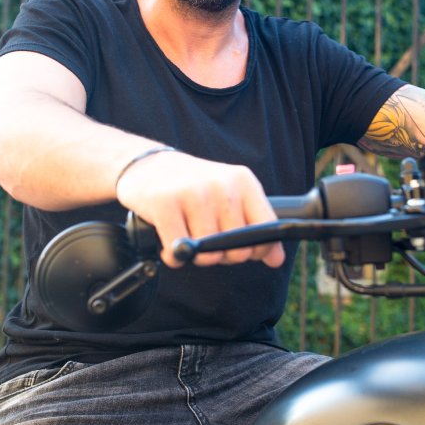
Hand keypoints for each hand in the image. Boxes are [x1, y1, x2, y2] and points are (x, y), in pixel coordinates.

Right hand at [116, 150, 284, 269]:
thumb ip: (256, 227)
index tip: (242, 250)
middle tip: (207, 240)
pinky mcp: (164, 204)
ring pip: (208, 254)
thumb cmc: (194, 187)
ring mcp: (193, 193)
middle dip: (222, 255)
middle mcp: (221, 185)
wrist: (148, 165)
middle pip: (237, 249)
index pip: (266, 229)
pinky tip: (171, 243)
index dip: (258, 250)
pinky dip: (174, 257)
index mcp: (243, 182)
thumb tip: (276, 259)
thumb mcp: (231, 197)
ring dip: (196, 256)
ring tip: (187, 237)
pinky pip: (178, 251)